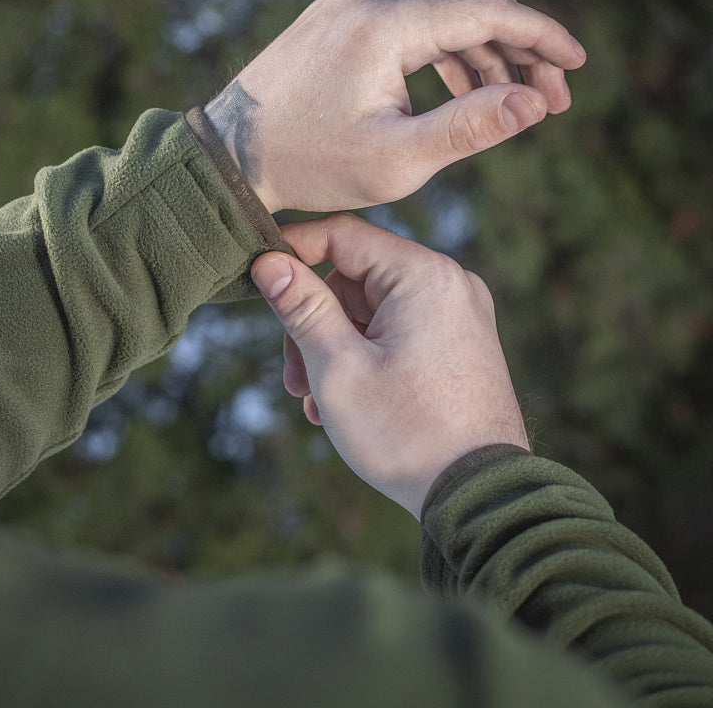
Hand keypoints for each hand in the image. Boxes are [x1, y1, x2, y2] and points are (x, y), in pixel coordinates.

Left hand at [205, 0, 585, 213]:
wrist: (230, 153)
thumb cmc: (307, 163)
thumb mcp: (394, 159)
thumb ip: (470, 127)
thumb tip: (534, 101)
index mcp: (385, 22)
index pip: (489, 12)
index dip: (542, 38)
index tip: (577, 67)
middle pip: (472, 3)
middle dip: (520, 47)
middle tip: (550, 98)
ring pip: (444, 9)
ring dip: (485, 50)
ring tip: (514, 100)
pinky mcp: (340, 12)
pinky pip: (412, 18)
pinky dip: (446, 48)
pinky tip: (465, 87)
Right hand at [251, 213, 528, 519]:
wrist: (480, 498)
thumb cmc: (407, 432)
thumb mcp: (337, 366)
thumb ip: (301, 305)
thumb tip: (268, 261)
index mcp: (423, 276)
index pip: (342, 235)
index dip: (291, 250)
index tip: (254, 275)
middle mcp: (449, 283)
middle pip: (353, 279)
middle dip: (313, 323)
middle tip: (293, 378)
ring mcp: (459, 314)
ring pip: (371, 310)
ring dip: (334, 348)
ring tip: (316, 401)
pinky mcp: (460, 342)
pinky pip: (396, 331)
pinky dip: (365, 356)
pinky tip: (344, 401)